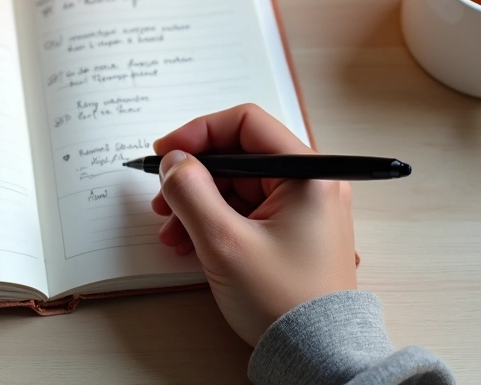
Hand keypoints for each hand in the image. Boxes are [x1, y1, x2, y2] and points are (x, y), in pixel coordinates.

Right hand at [150, 103, 356, 346]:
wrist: (318, 356)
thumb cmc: (284, 301)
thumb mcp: (224, 242)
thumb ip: (191, 192)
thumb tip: (174, 162)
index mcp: (308, 173)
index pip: (246, 124)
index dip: (199, 132)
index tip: (167, 154)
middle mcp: (312, 183)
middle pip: (239, 156)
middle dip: (194, 177)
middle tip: (162, 200)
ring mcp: (304, 208)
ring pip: (238, 185)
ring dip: (198, 203)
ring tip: (172, 234)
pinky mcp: (293, 231)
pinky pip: (246, 210)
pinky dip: (216, 221)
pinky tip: (191, 243)